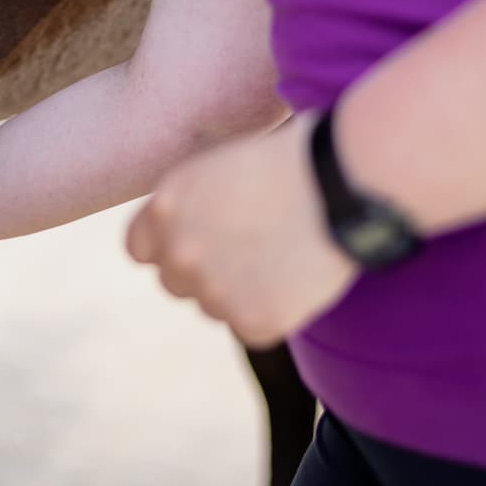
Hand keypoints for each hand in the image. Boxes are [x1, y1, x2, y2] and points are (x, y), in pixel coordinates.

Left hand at [126, 116, 357, 347]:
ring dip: (239, 292)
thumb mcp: (219, 168)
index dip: (168, 246)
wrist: (346, 179)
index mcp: (164, 207)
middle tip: (250, 249)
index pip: (139, 249)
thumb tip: (182, 232)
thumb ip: (189, 206)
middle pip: (174, 282)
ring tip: (281, 255)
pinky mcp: (253, 321)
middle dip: (204, 272)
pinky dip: (275, 312)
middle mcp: (179, 252)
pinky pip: (253, 328)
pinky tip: (298, 277)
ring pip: (214, 306)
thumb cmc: (291, 158)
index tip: (198, 242)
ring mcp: (214, 291)